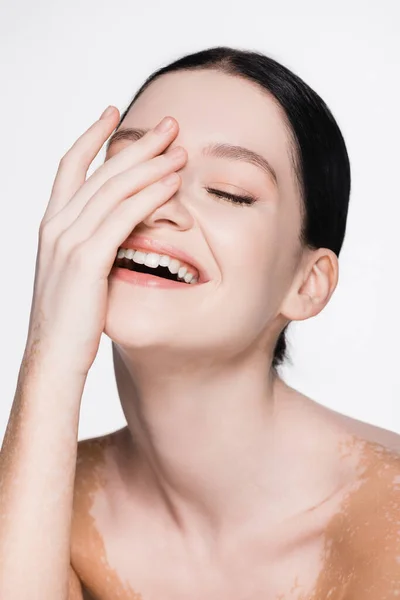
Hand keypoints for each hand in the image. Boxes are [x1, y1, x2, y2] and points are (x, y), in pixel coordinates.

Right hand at [24, 108, 186, 377]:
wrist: (52, 358)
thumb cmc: (70, 321)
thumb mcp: (76, 274)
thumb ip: (92, 246)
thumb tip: (116, 233)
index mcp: (51, 226)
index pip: (70, 167)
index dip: (92, 136)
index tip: (113, 113)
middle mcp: (56, 226)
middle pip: (101, 172)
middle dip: (137, 145)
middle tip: (168, 124)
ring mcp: (68, 241)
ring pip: (114, 189)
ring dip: (150, 165)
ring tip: (180, 147)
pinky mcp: (86, 261)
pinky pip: (123, 218)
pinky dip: (148, 197)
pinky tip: (171, 183)